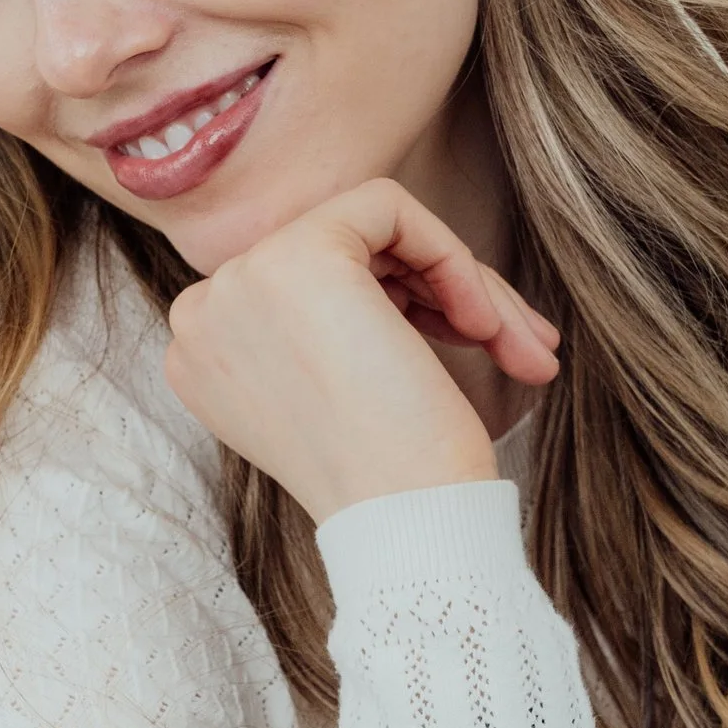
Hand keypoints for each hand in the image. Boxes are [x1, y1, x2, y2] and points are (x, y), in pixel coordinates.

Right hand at [163, 180, 559, 522]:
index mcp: (207, 355)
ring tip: (523, 347)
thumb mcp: (345, 390)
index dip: (400, 309)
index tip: (468, 351)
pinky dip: (450, 257)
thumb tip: (415, 277)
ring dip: (464, 285)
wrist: (403, 521)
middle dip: (443, 293)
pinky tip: (484, 324)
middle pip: (344, 258)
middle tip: (523, 346)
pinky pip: (387, 206)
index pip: (311, 291)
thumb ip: (340, 326)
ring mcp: (242, 281)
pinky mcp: (298, 254)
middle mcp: (203, 314)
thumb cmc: (395, 480)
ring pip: (372, 233)